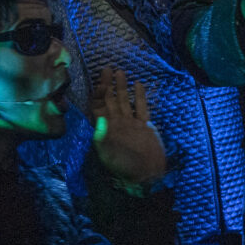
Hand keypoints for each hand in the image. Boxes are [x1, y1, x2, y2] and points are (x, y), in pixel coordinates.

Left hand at [88, 63, 166, 189]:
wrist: (146, 176)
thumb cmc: (125, 167)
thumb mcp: (109, 153)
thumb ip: (103, 136)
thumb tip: (98, 118)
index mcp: (105, 129)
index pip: (97, 107)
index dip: (98, 94)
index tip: (100, 81)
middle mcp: (116, 124)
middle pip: (110, 100)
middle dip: (107, 85)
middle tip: (107, 69)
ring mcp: (131, 124)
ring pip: (125, 101)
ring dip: (122, 87)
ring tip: (120, 72)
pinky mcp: (144, 126)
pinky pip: (141, 108)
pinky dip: (140, 96)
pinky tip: (139, 84)